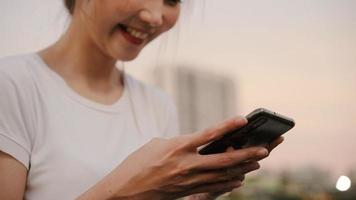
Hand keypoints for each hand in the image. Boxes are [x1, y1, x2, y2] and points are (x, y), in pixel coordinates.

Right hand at [82, 117, 269, 199]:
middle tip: (264, 148)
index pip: (208, 135)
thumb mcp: (156, 144)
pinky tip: (239, 179)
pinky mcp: (188, 192)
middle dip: (246, 154)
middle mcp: (186, 165)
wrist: (125, 192)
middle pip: (223, 160)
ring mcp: (188, 181)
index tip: (244, 119)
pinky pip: (214, 187)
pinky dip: (229, 182)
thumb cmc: (137, 163)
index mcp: (177, 147)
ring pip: (223, 176)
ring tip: (258, 162)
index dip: (227, 126)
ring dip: (242, 169)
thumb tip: (197, 143)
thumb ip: (180, 142)